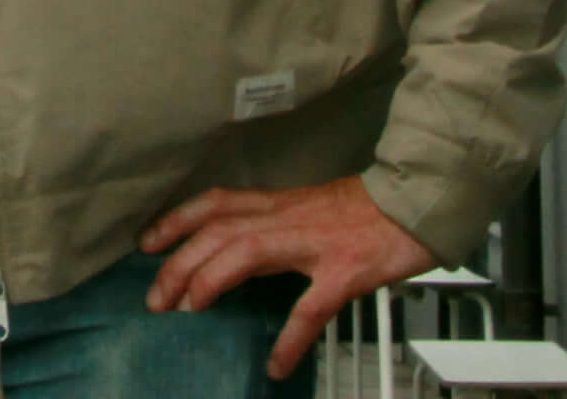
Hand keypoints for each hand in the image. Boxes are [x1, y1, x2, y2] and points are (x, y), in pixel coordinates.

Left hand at [138, 176, 429, 381]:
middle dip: (180, 262)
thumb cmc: (368, 209)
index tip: (147, 242)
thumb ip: (277, 224)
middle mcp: (289, 218)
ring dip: (211, 280)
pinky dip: (291, 339)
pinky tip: (277, 364)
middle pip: (219, 230)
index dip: (177, 220)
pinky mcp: (345, 271)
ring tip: (190, 309)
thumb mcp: (312, 208)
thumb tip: (240, 249)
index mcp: (281, 204)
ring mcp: (316, 244)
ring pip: (246, 252)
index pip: (217, 203)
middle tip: (156, 297)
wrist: (419, 203)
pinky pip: (311, 308)